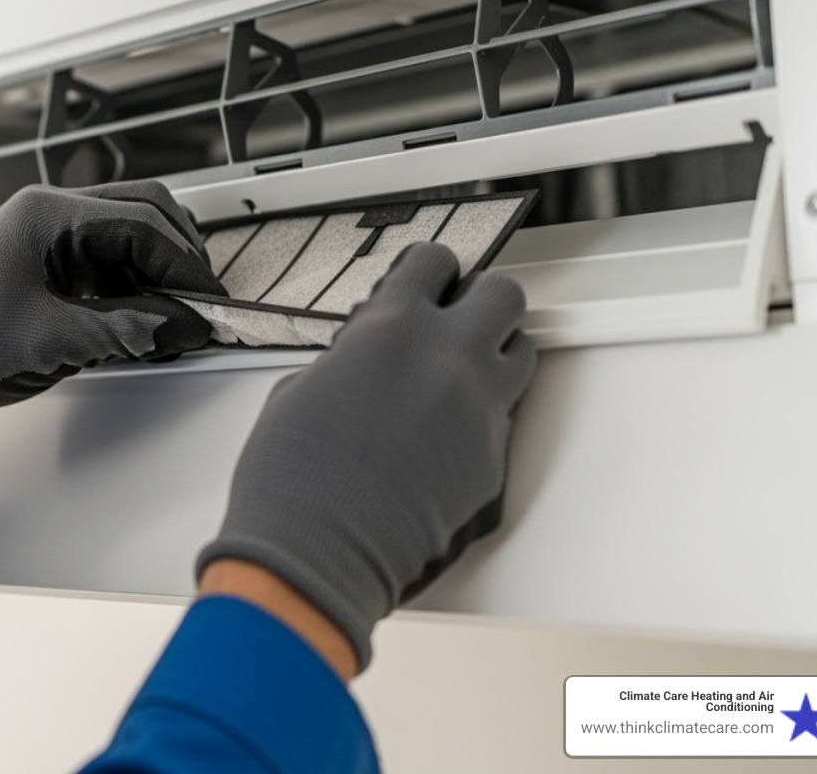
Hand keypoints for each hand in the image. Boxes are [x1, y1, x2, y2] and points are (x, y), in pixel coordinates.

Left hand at [0, 180, 223, 438]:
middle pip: (143, 213)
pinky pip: (111, 264)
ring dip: (157, 276)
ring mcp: (51, 237)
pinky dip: (135, 290)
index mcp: (45, 214)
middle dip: (177, 259)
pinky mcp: (52, 265)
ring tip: (172, 323)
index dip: (181, 266)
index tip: (208, 304)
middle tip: (200, 307)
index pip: (139, 223)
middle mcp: (50, 213)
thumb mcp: (48, 341)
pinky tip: (142, 324)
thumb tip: (186, 325)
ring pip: (131, 238)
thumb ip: (124, 331)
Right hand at [196, 242, 535, 671]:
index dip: (428, 271)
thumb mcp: (300, 391)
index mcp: (391, 329)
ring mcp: (479, 409)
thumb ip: (348, 361)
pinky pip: (503, 416)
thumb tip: (362, 363)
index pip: (435, 263)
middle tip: (457, 317)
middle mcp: (447, 358)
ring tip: (462, 371)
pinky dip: (482, 414)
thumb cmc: (295, 481)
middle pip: (503, 296)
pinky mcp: (493, 459)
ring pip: (521, 352)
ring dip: (495, 352)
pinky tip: (448, 431)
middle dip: (480, 301)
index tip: (423, 281)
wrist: (319, 553)